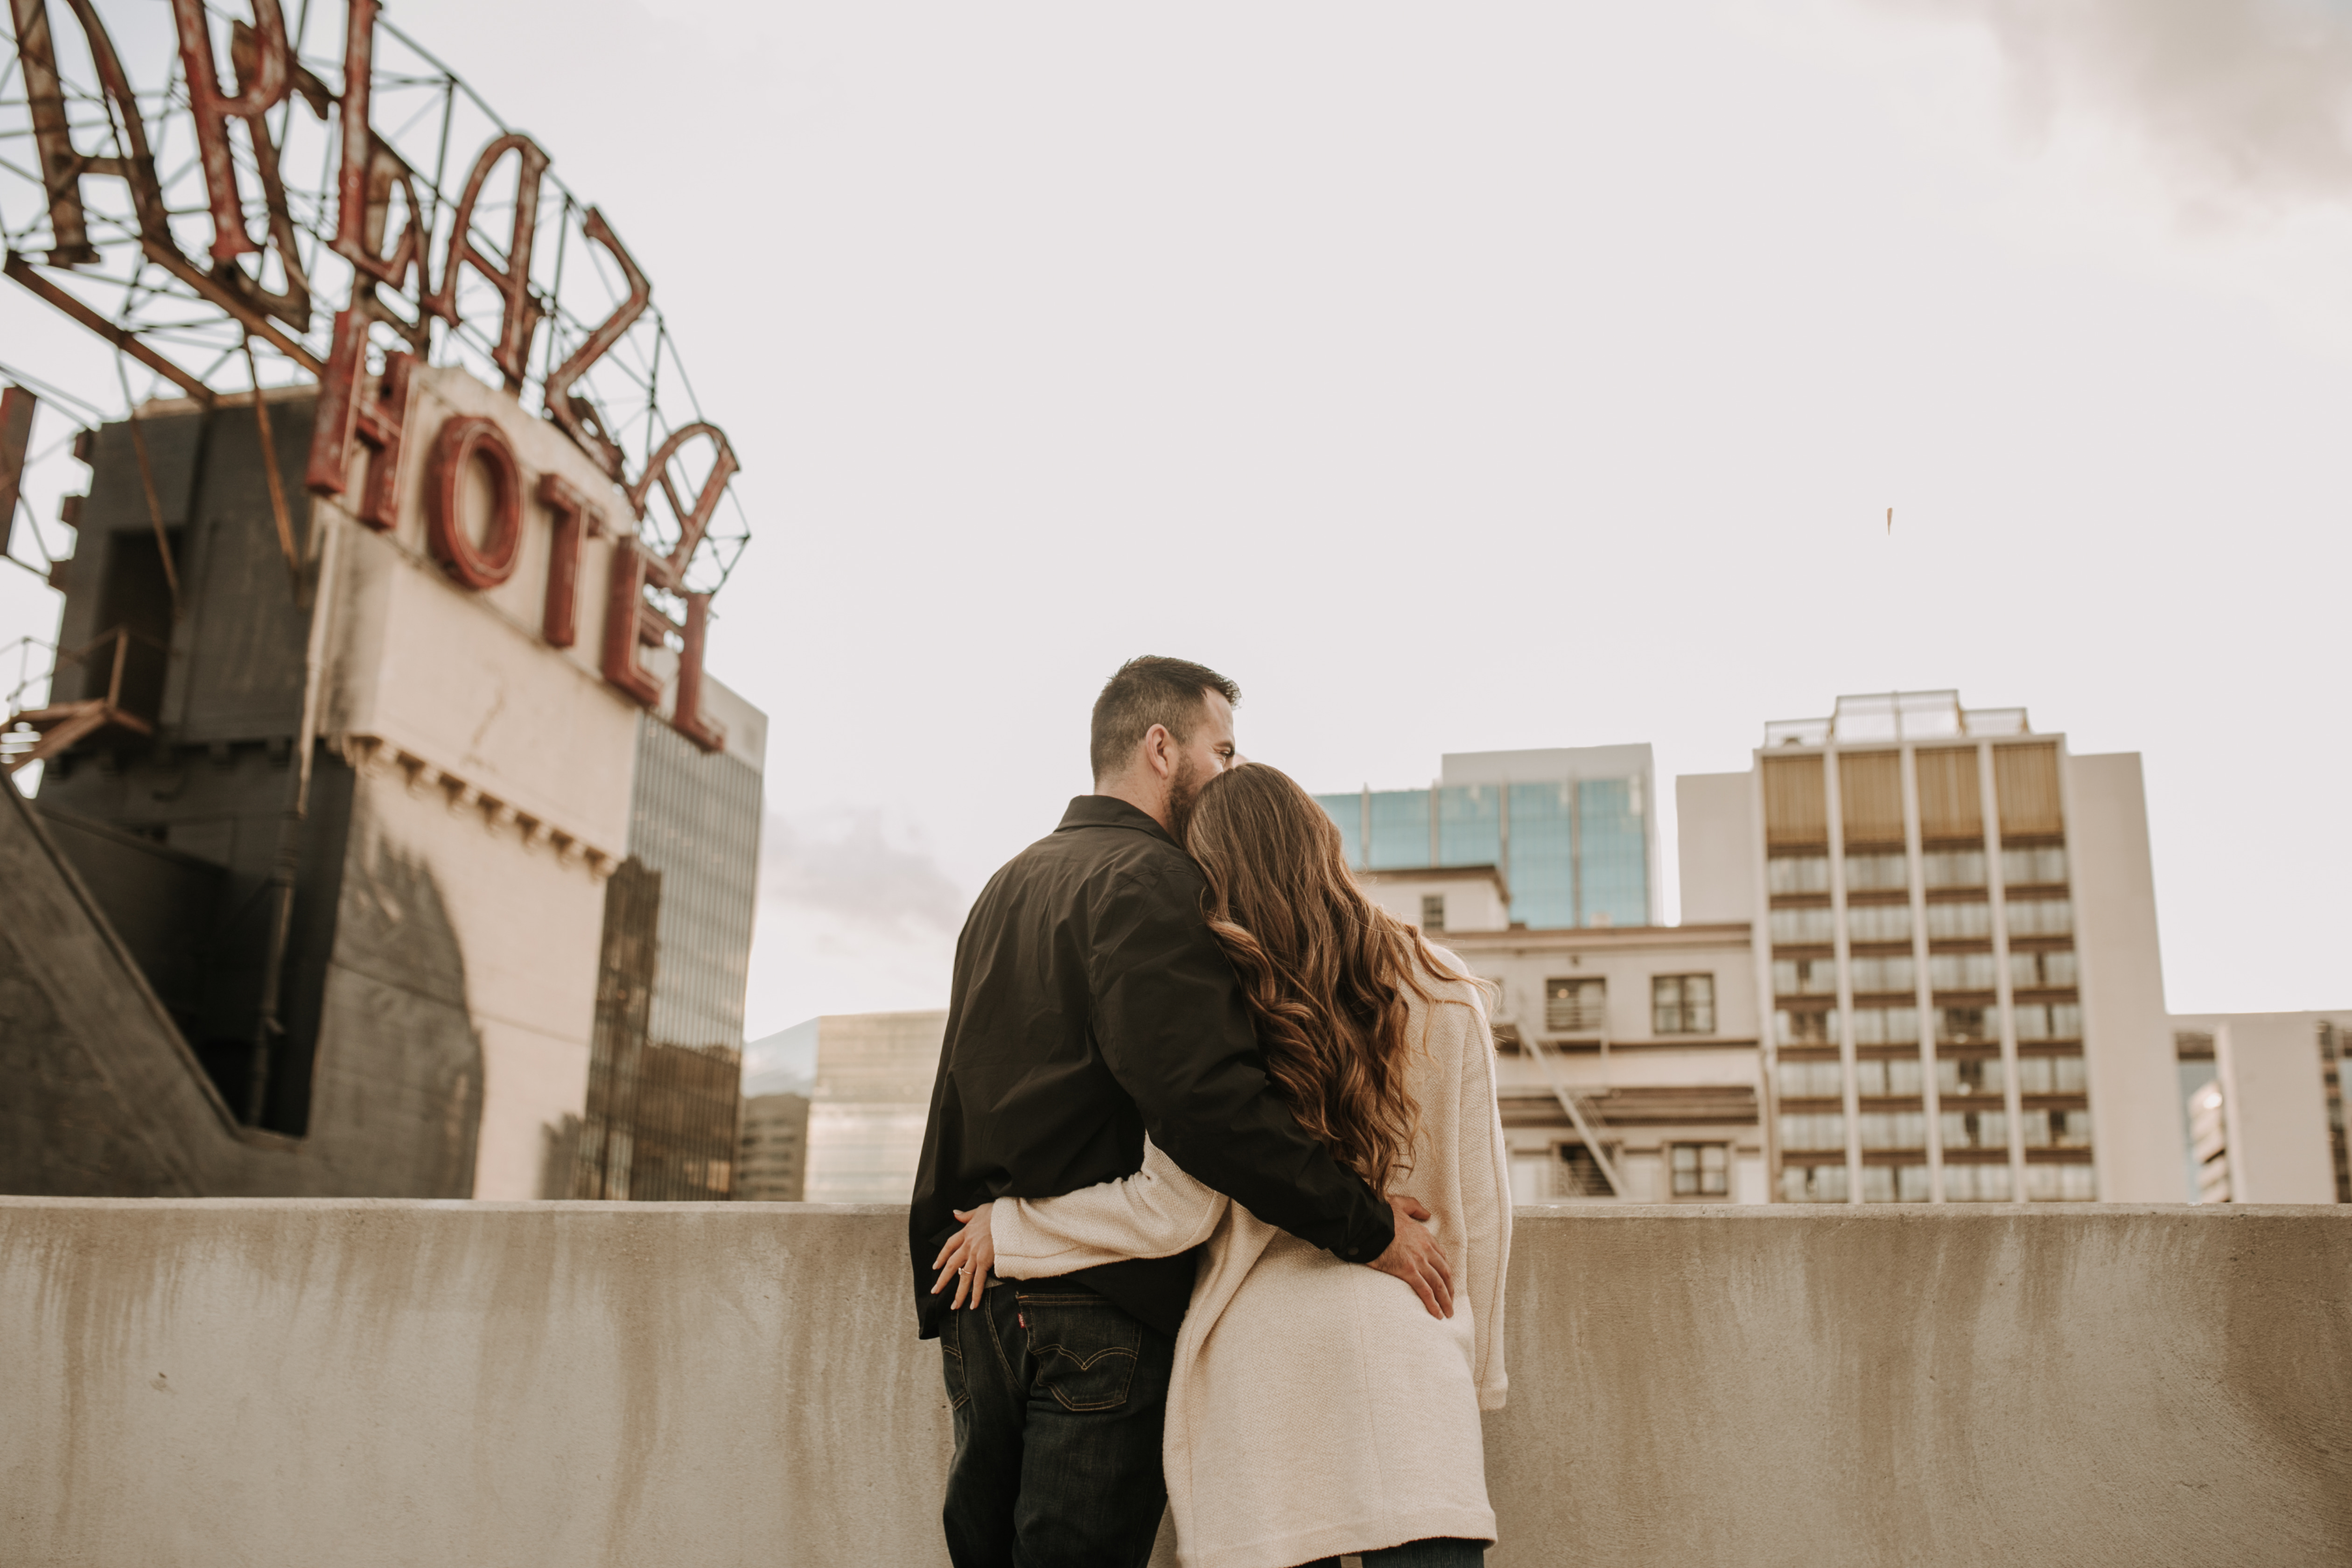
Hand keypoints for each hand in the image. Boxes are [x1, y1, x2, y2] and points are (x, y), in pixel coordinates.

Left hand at [930, 1205, 995, 1310]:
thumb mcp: (979, 1210)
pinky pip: (979, 1281)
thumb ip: (966, 1215)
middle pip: (952, 1265)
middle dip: (943, 1280)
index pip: (949, 1246)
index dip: (942, 1256)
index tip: (936, 1266)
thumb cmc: (997, 1212)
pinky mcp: (985, 1262)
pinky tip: (973, 1305)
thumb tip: (955, 1213)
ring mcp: (976, 1255)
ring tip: (954, 1306)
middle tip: (935, 1291)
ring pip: (964, 1277)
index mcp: (965, 1233)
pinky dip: (976, 1294)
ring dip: (958, 1293)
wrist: (1008, 1217)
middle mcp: (968, 1246)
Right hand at [1368, 1195, 1453, 1319]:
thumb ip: (1415, 1207)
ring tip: (1448, 1313)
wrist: (1367, 1221)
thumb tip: (1427, 1213)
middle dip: (1450, 1288)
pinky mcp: (1408, 1270)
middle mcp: (1426, 1249)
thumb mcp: (1400, 1204)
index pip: (1441, 1256)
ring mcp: (1418, 1260)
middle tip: (1450, 1301)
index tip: (1446, 1280)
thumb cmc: (1380, 1213)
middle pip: (1444, 1272)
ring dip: (1445, 1300)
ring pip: (1438, 1284)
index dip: (1445, 1270)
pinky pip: (1425, 1290)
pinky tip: (1436, 1314)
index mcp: (1424, 1235)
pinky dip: (1433, 1303)